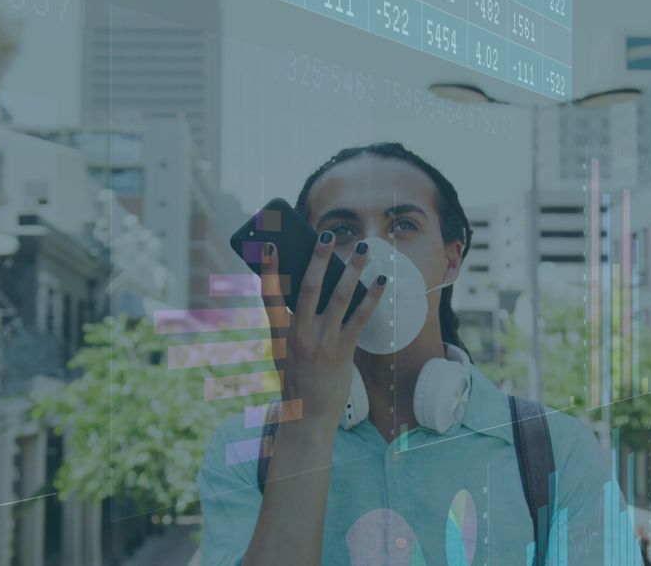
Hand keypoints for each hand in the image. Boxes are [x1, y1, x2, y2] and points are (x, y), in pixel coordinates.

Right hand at [260, 232, 386, 423]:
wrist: (307, 415)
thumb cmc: (296, 381)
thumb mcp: (284, 352)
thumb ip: (292, 324)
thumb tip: (311, 290)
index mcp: (279, 334)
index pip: (270, 295)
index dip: (269, 270)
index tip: (270, 245)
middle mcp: (299, 334)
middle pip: (309, 287)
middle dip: (319, 258)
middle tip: (327, 234)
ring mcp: (322, 342)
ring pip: (338, 296)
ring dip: (353, 270)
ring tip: (364, 249)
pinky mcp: (343, 350)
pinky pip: (360, 317)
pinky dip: (372, 297)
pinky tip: (381, 283)